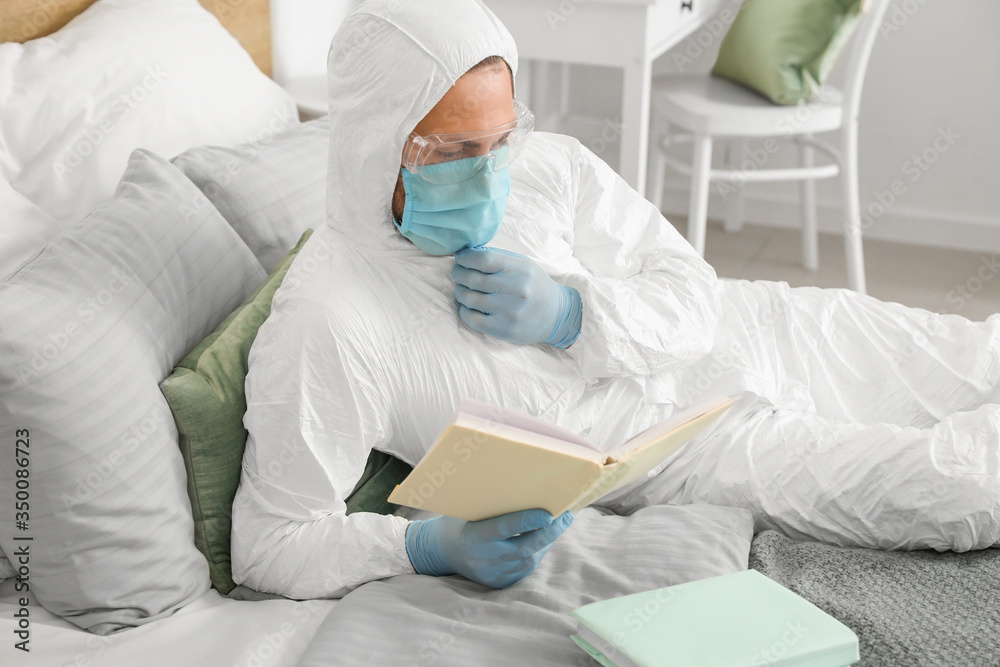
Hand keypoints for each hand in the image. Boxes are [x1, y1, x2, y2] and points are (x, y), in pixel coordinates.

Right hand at [405, 509, 573, 587]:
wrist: (439, 550)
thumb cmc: (460, 521)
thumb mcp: (471, 510)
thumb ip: (496, 508)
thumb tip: (531, 493)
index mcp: (474, 536)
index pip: (506, 528)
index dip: (529, 520)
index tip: (550, 512)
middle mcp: (483, 559)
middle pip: (524, 548)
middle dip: (549, 533)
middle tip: (566, 517)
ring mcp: (491, 574)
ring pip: (528, 561)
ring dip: (545, 543)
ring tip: (557, 525)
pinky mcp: (497, 583)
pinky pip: (523, 570)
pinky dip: (535, 554)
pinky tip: (541, 541)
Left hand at [452, 247, 581, 347]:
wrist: (556, 315)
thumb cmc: (534, 286)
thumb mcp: (523, 265)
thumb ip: (498, 257)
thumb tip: (467, 253)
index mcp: (521, 270)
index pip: (484, 259)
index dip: (466, 257)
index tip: (461, 259)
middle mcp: (516, 290)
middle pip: (472, 278)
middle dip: (458, 273)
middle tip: (458, 273)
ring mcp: (510, 311)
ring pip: (469, 298)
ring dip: (460, 292)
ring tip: (463, 290)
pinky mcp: (504, 329)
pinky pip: (472, 319)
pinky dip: (464, 311)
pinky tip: (469, 307)